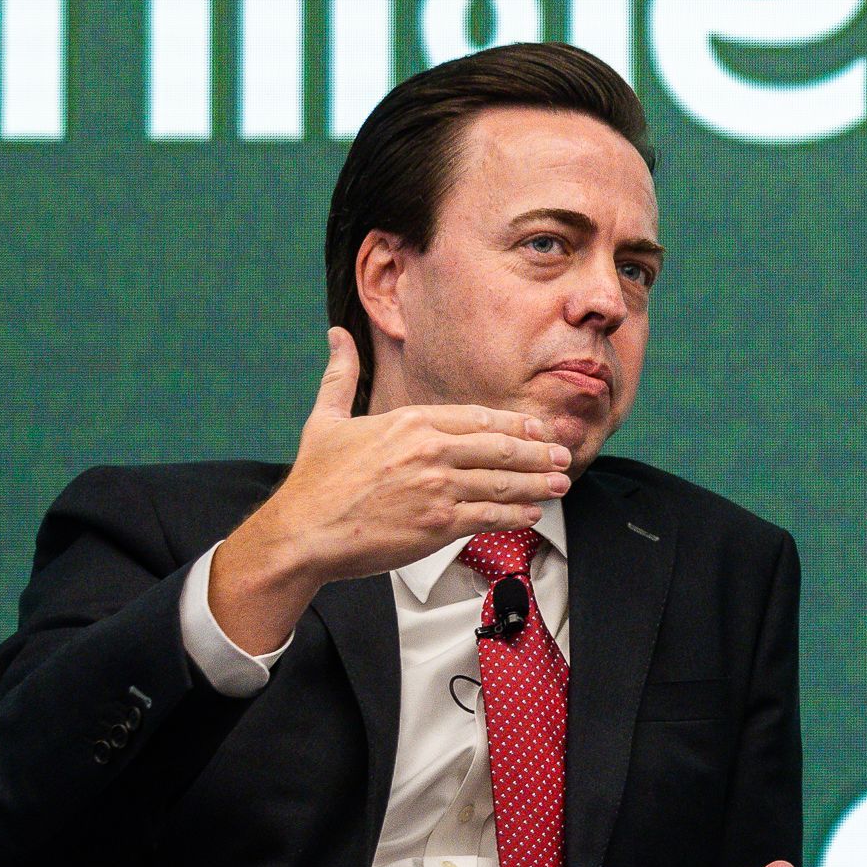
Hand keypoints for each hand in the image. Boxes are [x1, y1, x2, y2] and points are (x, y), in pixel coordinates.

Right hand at [207, 331, 580, 651]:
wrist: (303, 531)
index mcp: (410, 422)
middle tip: (562, 455)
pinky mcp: (439, 524)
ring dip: (538, 484)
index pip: (478, 418)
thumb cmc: (315, 480)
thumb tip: (337, 335)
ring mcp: (438, 488)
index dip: (514, 425)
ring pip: (503, 483)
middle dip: (538, 452)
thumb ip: (341, 375)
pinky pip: (490, 516)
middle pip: (500, 448)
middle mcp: (430, 451)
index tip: (536, 428)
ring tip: (560, 483)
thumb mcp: (326, 418)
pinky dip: (517, 515)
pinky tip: (532, 513)